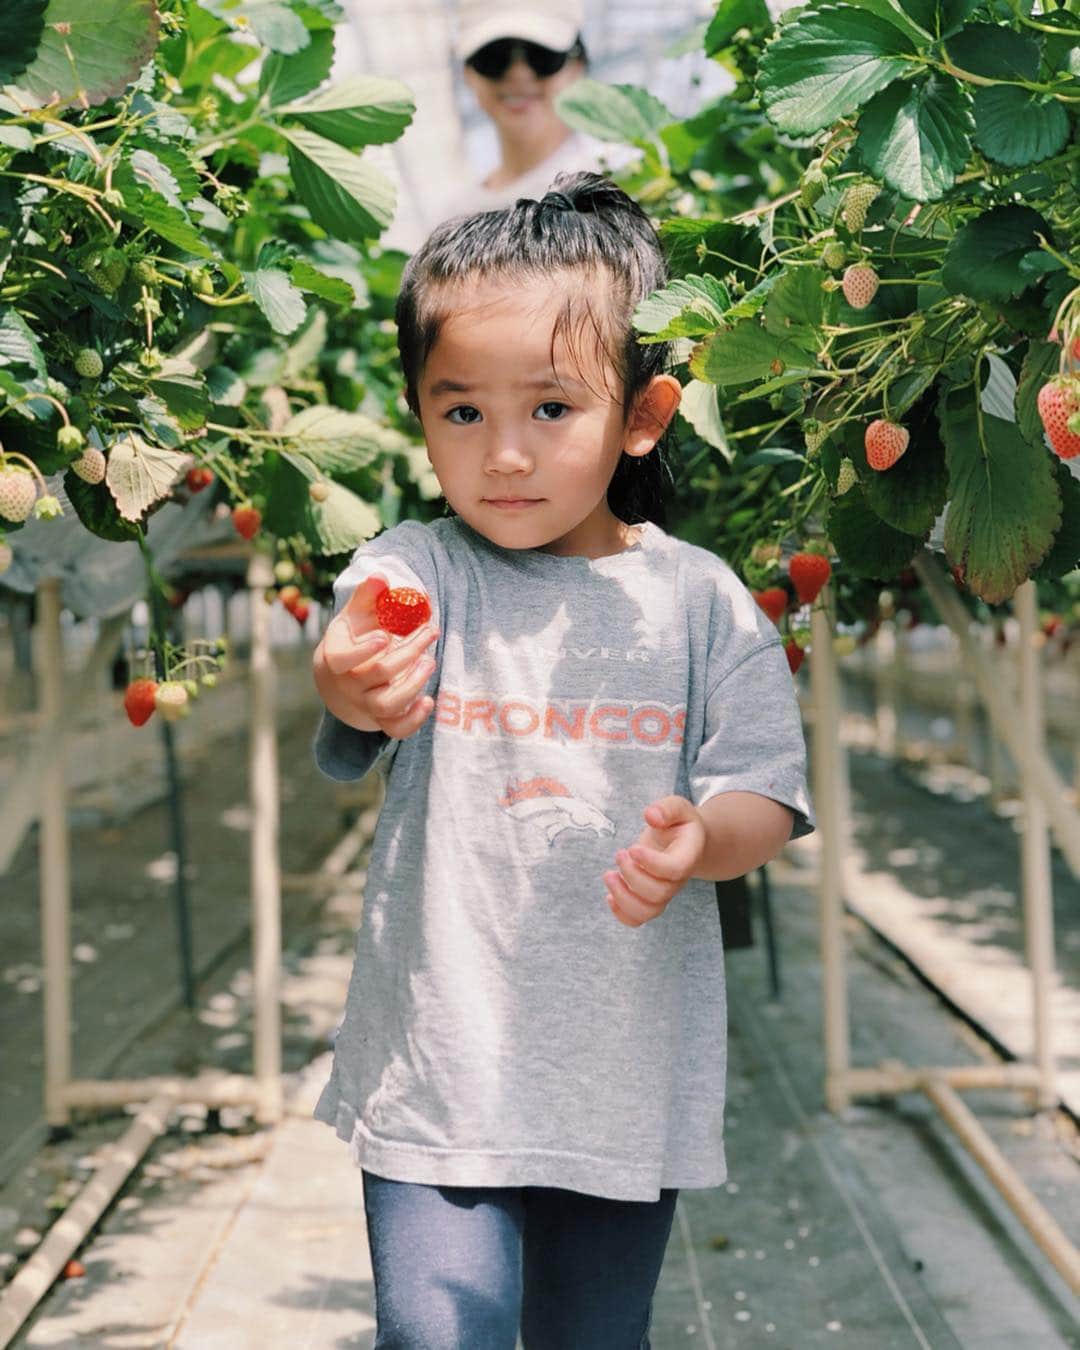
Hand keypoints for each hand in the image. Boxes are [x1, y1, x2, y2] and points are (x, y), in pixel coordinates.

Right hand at [312, 572, 438, 739]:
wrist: (341, 679)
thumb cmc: (351, 640)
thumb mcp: (353, 617)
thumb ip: (366, 597)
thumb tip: (381, 577)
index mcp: (337, 659)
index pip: (343, 661)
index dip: (363, 651)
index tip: (384, 636)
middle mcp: (349, 685)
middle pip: (378, 675)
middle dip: (407, 653)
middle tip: (429, 633)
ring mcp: (365, 705)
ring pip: (388, 705)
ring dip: (413, 684)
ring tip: (430, 661)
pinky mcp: (382, 719)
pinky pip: (396, 729)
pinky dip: (414, 720)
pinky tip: (429, 701)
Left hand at [603, 795, 705, 927]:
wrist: (686, 842)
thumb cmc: (680, 824)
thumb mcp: (678, 806)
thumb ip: (667, 808)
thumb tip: (651, 816)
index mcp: (687, 856)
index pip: (674, 869)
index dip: (651, 863)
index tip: (633, 848)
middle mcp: (677, 880)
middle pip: (659, 893)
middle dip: (632, 876)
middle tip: (620, 854)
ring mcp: (664, 892)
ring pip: (648, 911)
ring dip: (623, 897)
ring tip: (609, 875)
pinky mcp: (650, 899)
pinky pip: (638, 918)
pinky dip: (621, 913)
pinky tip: (610, 896)